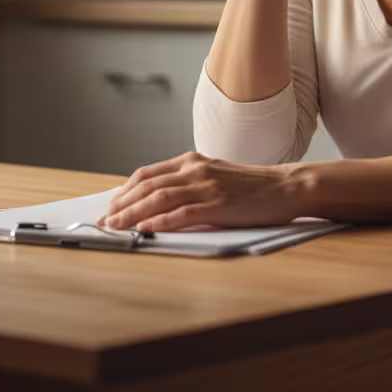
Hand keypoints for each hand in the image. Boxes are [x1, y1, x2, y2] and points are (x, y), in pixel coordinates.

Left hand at [98, 152, 299, 232]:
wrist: (285, 186)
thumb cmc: (252, 186)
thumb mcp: (215, 175)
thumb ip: (190, 183)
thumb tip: (159, 201)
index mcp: (192, 161)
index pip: (148, 173)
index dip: (125, 190)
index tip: (111, 204)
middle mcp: (195, 170)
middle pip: (147, 185)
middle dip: (121, 203)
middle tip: (105, 219)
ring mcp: (206, 187)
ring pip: (158, 198)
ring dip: (132, 214)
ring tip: (115, 226)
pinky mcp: (218, 206)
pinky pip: (182, 214)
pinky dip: (160, 222)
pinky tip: (145, 230)